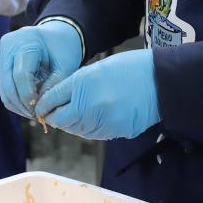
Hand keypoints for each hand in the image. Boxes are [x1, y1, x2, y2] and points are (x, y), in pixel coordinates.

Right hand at [0, 20, 82, 117]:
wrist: (55, 35)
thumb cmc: (63, 49)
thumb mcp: (66, 65)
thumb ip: (54, 85)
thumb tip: (41, 107)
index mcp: (25, 41)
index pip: (21, 75)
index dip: (29, 96)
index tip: (40, 110)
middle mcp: (8, 46)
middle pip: (8, 83)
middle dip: (22, 104)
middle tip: (38, 117)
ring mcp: (1, 55)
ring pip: (4, 89)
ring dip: (18, 105)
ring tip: (35, 114)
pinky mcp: (1, 64)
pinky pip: (4, 88)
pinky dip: (15, 100)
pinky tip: (29, 107)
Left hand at [35, 49, 160, 139]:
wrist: (161, 81)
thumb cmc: (129, 68)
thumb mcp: (95, 69)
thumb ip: (74, 86)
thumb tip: (56, 101)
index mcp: (82, 85)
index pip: (51, 101)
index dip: (43, 105)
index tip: (41, 107)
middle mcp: (89, 106)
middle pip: (60, 120)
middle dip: (55, 116)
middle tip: (54, 112)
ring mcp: (102, 122)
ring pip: (75, 130)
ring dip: (71, 124)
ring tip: (75, 114)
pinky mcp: (114, 132)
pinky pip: (93, 134)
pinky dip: (88, 128)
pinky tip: (94, 117)